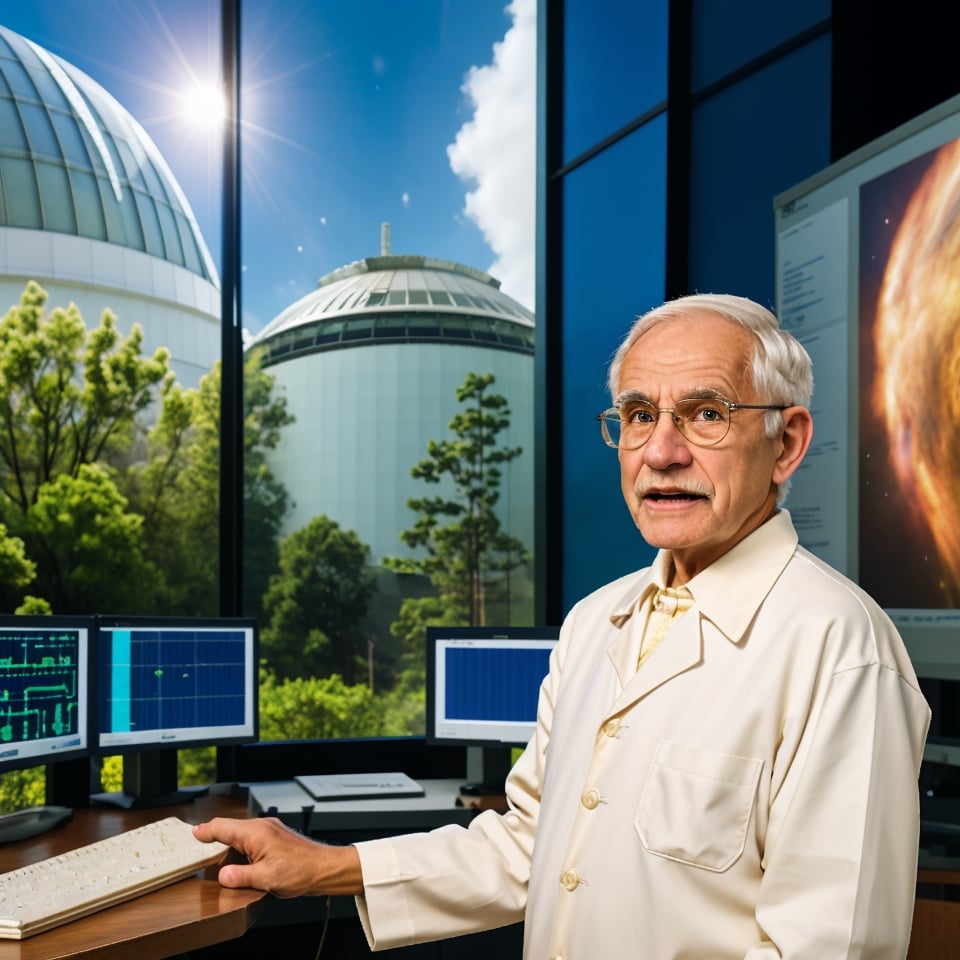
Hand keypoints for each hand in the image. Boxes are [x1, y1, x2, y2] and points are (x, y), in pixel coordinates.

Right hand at [193, 817, 363, 897]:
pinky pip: (252, 836)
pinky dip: (241, 843)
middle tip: (200, 843)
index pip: (223, 827)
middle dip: (215, 834)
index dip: (206, 830)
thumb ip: (239, 877)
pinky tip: (240, 855)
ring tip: (216, 852)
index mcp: (255, 833)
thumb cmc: (300, 870)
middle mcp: (262, 826)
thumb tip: (222, 876)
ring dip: (228, 840)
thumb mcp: (265, 878)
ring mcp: (271, 829)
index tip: (194, 832)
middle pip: (231, 827)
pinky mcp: (276, 836)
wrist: (324, 867)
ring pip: (242, 831)